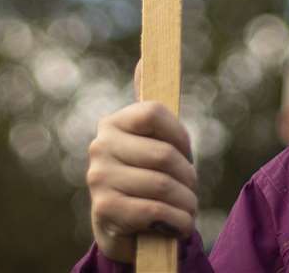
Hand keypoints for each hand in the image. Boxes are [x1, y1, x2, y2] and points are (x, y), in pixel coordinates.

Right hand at [85, 100, 199, 262]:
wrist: (123, 229)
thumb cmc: (143, 178)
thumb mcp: (149, 142)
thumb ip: (150, 108)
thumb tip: (146, 58)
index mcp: (113, 123)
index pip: (154, 112)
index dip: (180, 136)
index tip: (186, 154)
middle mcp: (100, 146)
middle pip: (164, 154)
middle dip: (188, 178)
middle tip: (190, 190)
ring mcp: (98, 177)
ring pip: (163, 185)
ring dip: (187, 204)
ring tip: (187, 210)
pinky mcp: (104, 209)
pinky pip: (154, 211)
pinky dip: (177, 221)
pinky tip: (178, 226)